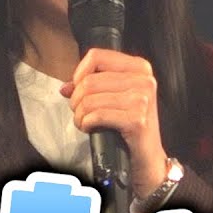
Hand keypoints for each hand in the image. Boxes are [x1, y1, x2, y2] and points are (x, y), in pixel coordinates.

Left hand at [59, 48, 168, 197]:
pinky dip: (86, 124)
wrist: (147, 157)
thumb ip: (90, 86)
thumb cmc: (129, 126)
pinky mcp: (137, 119)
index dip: (79, 73)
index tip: (78, 89)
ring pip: (90, 99)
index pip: (97, 56)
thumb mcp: (113, 98)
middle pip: (90, 80)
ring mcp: (142, 99)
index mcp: (139, 67)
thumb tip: (65, 87)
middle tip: (80, 112)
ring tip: (85, 122)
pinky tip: (91, 129)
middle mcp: (144, 80)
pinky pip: (97, 115)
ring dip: (80, 115)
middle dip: (76, 100)